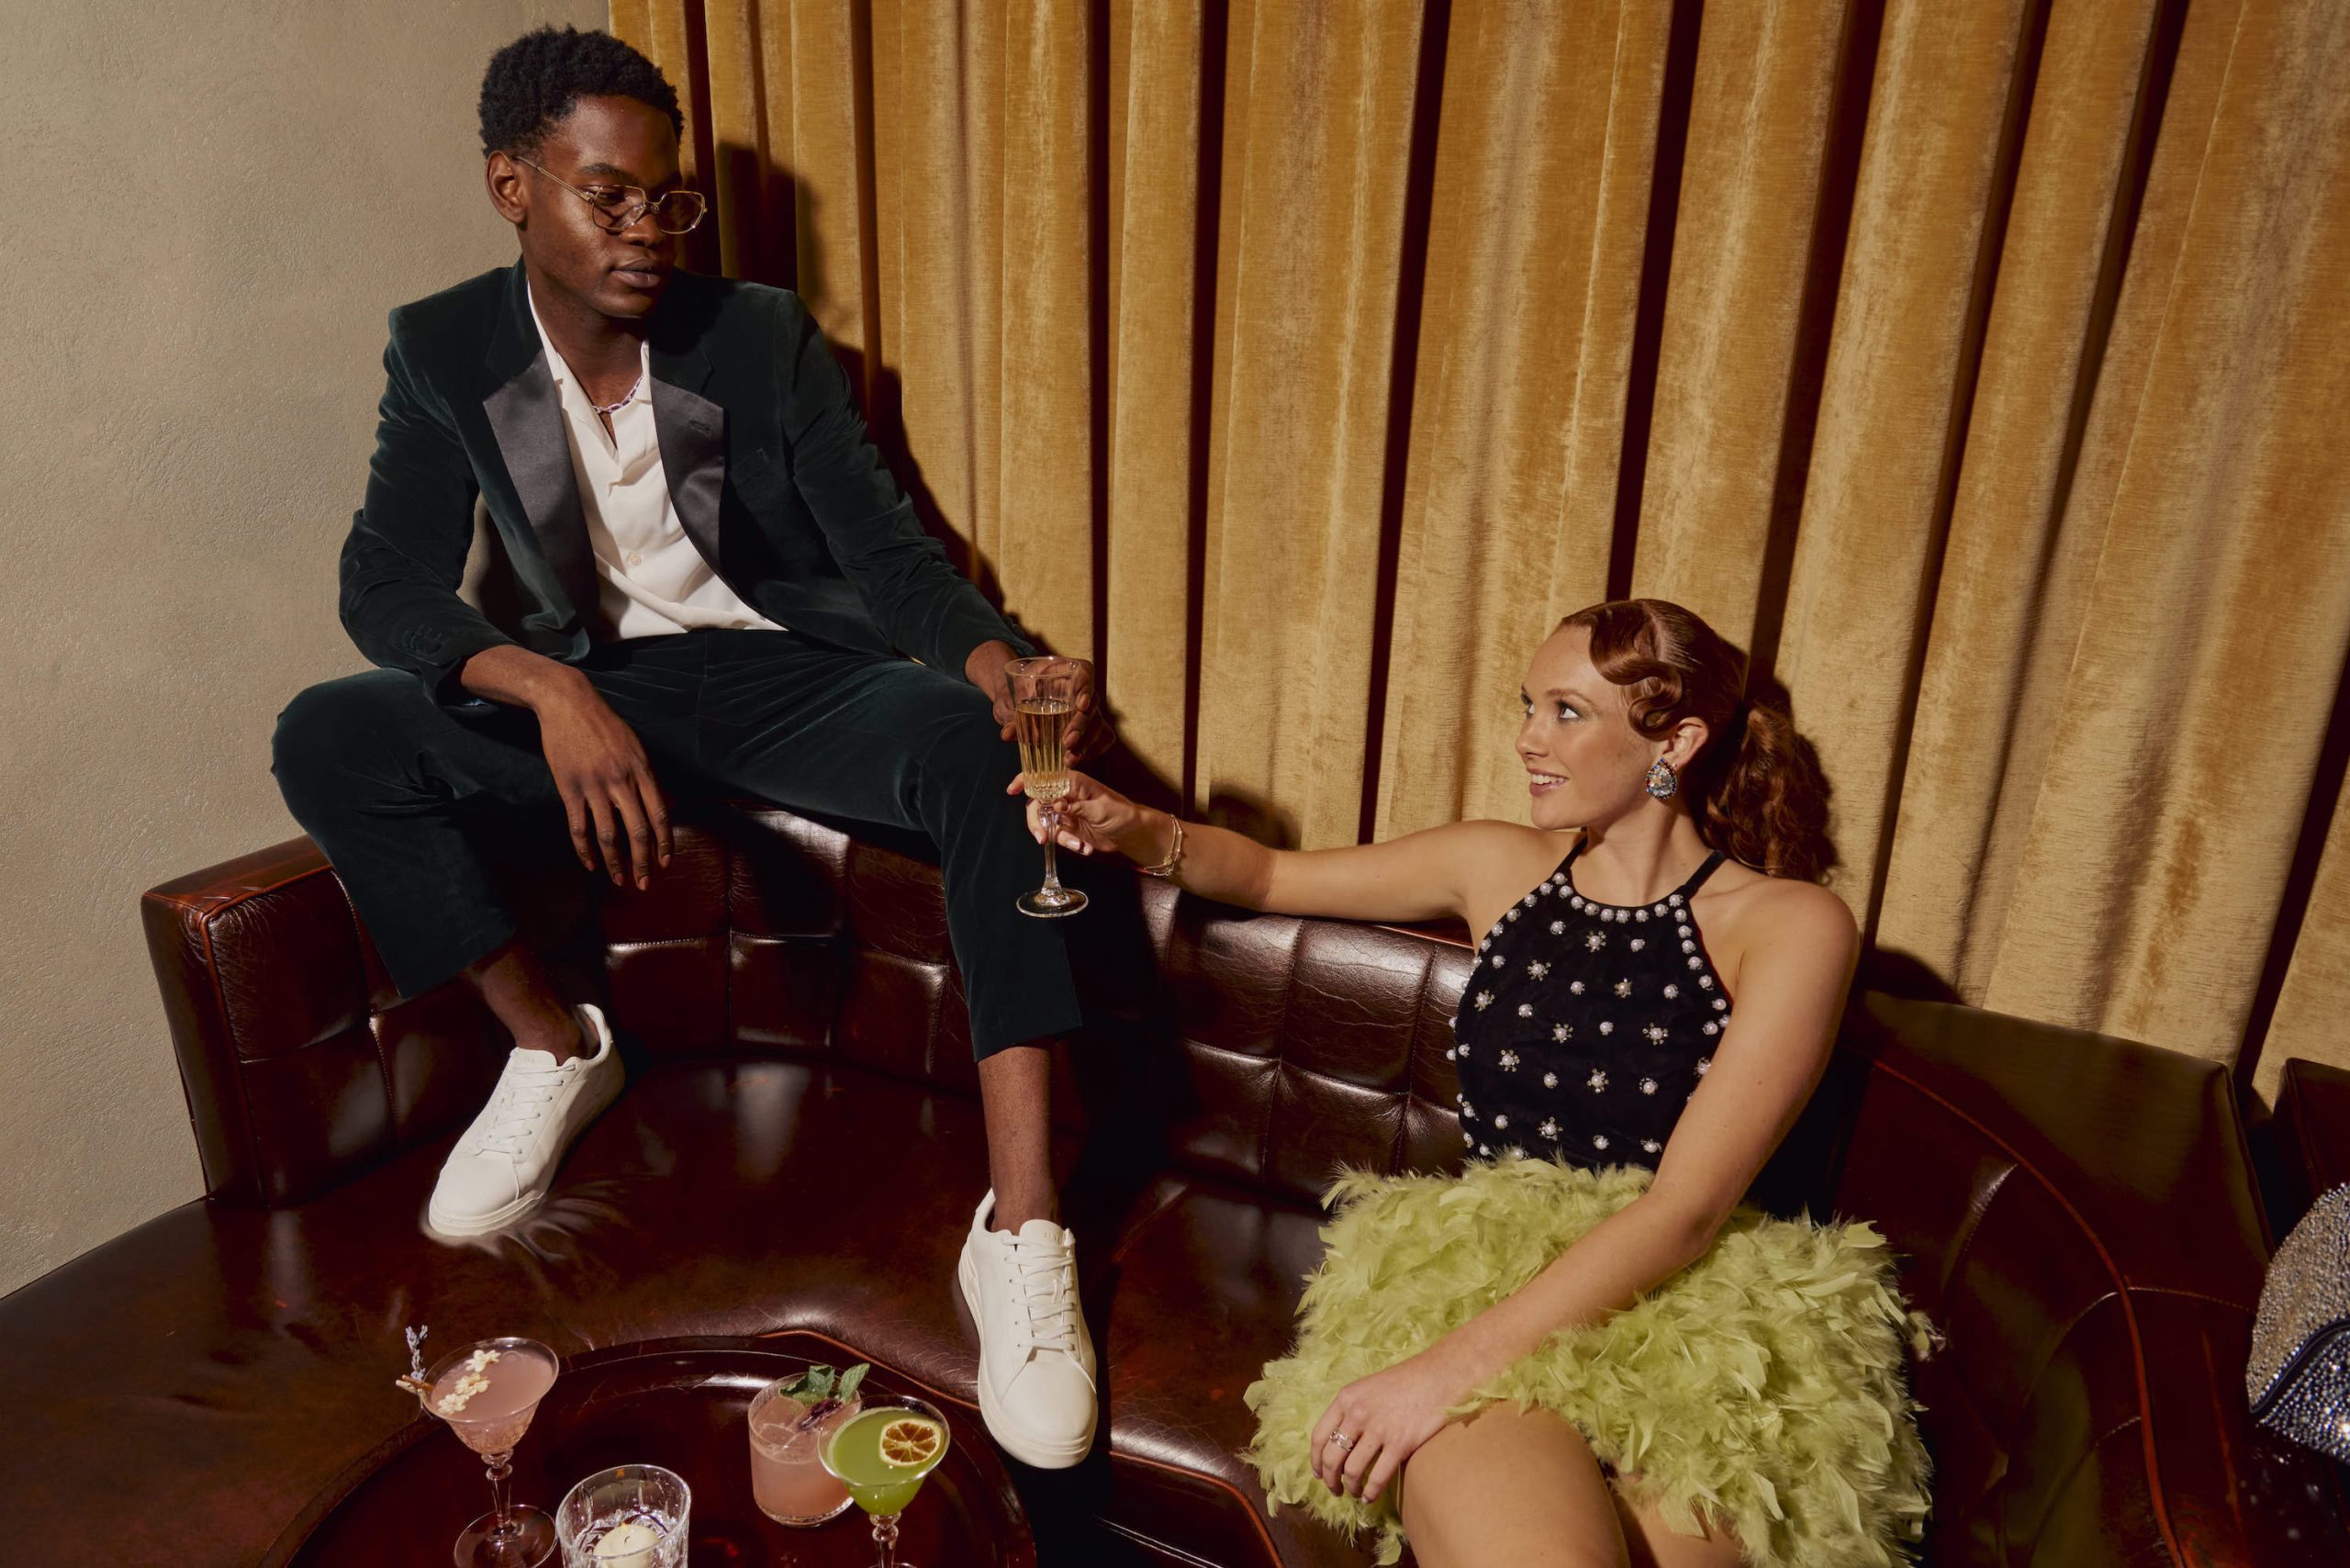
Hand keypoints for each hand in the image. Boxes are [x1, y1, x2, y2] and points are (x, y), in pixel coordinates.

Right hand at [531, 675, 671, 889]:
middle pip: (638, 831)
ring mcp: (594, 786)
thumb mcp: (636, 748)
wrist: (569, 704)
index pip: (660, 815)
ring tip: (619, 880)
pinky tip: (590, 864)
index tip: (666, 863)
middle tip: (645, 883)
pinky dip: (585, 850)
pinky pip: (579, 827)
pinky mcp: (569, 789)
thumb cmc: (605, 726)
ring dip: (615, 862)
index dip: (665, 843)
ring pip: (609, 834)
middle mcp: (621, 781)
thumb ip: (650, 779)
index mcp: (641, 771)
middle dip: (643, 862)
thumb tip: (669, 806)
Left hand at [965, 640, 1115, 762]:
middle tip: (1067, 742)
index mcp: (1068, 671)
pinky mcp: (1092, 727)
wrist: (1020, 701)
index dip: (1086, 691)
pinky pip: (1103, 738)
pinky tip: (1077, 759)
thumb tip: (1007, 734)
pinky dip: (1093, 750)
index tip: (1081, 705)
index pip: (1085, 677)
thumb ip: (1011, 716)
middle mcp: (1084, 689)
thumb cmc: (1018, 693)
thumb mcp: (1011, 700)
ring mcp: (1091, 710)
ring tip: (1069, 759)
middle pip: (1092, 706)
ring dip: (1086, 744)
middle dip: (1081, 726)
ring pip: (1099, 725)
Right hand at [1002, 768, 1161, 860]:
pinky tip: (1086, 848)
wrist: (1132, 832)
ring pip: (1046, 824)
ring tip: (1080, 845)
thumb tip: (1056, 805)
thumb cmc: (1121, 812)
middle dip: (1037, 822)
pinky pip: (1058, 837)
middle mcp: (1065, 795)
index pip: (1044, 777)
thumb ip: (1077, 807)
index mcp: (1073, 782)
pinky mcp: (1069, 829)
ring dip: (1061, 839)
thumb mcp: (1101, 808)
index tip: (1012, 790)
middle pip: (1037, 804)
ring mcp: (1065, 813)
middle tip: (1043, 838)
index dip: (1026, 781)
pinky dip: (1070, 844)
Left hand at [1307, 1338, 1491, 1505]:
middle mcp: (1357, 1414)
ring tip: (1355, 1493)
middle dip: (1330, 1480)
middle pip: (1332, 1458)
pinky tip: (1370, 1497)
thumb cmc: (1405, 1382)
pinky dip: (1370, 1492)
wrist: (1438, 1376)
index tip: (1318, 1473)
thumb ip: (1351, 1410)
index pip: (1319, 1436)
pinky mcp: (1400, 1444)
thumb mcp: (1368, 1388)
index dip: (1316, 1460)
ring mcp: (1378, 1430)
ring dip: (1350, 1488)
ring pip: (1352, 1471)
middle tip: (1335, 1490)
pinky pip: (1377, 1478)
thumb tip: (1339, 1440)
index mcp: (1346, 1399)